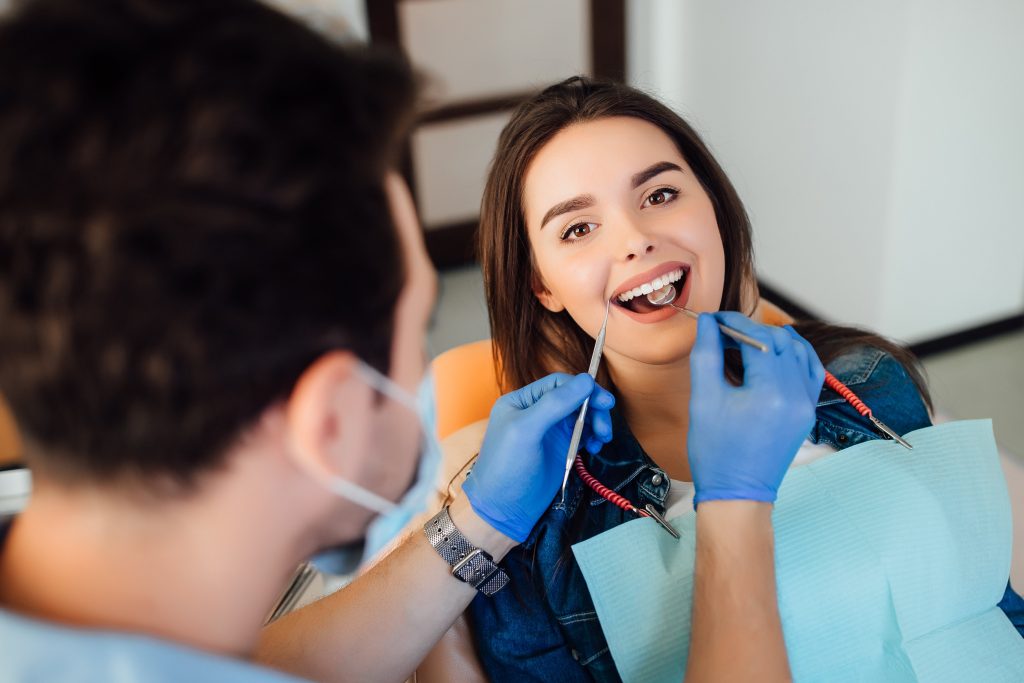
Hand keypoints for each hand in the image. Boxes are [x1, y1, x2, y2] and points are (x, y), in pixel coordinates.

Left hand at [463, 373, 614, 541]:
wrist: (503, 510)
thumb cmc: (506, 467)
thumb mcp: (526, 430)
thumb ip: (554, 403)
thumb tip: (586, 380)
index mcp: (522, 401)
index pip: (558, 383)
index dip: (583, 388)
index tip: (604, 401)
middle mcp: (536, 412)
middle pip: (574, 398)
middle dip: (593, 408)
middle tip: (605, 426)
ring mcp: (550, 431)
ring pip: (582, 416)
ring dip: (596, 423)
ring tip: (602, 439)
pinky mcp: (560, 449)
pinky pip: (583, 434)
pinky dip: (593, 437)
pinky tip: (595, 447)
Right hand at [688, 312, 824, 504]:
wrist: (738, 493)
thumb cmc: (716, 452)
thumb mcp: (703, 399)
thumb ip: (707, 354)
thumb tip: (709, 323)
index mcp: (771, 392)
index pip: (757, 338)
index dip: (734, 323)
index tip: (713, 321)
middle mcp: (797, 394)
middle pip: (779, 340)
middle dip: (751, 330)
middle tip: (723, 333)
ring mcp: (807, 403)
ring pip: (798, 351)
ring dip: (772, 340)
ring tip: (745, 344)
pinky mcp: (808, 411)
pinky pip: (809, 370)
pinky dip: (793, 355)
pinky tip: (774, 354)